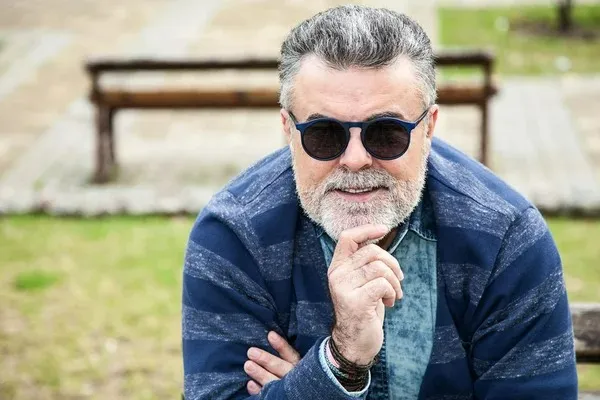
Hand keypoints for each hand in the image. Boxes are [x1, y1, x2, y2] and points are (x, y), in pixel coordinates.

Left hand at [244, 331, 300, 394]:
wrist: (294, 395)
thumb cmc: (289, 373)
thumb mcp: (290, 362)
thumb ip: (283, 353)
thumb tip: (269, 335)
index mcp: (298, 365)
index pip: (290, 354)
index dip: (281, 345)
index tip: (270, 335)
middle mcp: (293, 377)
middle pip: (280, 367)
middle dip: (266, 359)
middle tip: (251, 352)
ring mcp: (284, 389)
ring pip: (272, 381)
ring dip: (260, 373)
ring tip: (247, 365)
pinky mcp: (277, 397)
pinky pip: (267, 395)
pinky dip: (258, 390)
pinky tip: (250, 384)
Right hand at [328, 224, 403, 365]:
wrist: (355, 342)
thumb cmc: (363, 310)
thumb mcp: (361, 282)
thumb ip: (365, 263)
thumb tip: (381, 240)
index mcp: (337, 267)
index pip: (347, 237)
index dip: (367, 229)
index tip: (384, 229)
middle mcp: (337, 274)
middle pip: (372, 252)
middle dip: (392, 264)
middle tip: (399, 280)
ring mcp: (343, 288)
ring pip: (379, 268)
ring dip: (395, 281)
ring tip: (394, 294)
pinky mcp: (355, 301)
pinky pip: (382, 284)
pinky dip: (392, 292)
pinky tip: (390, 303)